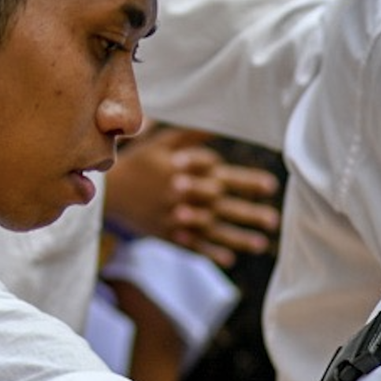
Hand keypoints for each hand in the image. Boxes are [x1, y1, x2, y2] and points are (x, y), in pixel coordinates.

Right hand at [102, 127, 280, 267]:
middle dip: (247, 211)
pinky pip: (190, 245)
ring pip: (209, 228)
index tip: (270, 185)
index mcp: (182, 170)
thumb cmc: (139, 162)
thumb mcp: (161, 143)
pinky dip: (209, 253)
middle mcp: (181, 194)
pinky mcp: (166, 234)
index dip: (245, 180)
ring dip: (237, 237)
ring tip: (261, 243)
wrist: (106, 192)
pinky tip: (230, 259)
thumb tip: (219, 121)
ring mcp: (173, 217)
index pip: (218, 174)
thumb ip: (191, 135)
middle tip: (274, 219)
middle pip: (219, 203)